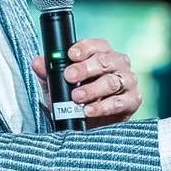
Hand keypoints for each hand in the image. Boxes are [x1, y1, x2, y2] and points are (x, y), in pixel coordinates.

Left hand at [30, 39, 145, 128]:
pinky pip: (119, 102)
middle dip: (85, 69)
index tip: (70, 55)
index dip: (84, 48)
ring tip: (76, 97)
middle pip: (104, 61)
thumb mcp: (57, 86)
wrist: (90, 126)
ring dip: (93, 89)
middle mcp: (118, 64)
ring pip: (112, 81)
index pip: (97, 45)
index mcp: (103, 54)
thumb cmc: (76, 100)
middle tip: (69, 77)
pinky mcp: (133, 100)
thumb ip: (48, 74)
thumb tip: (37, 62)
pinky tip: (89, 110)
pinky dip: (102, 107)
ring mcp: (128, 82)